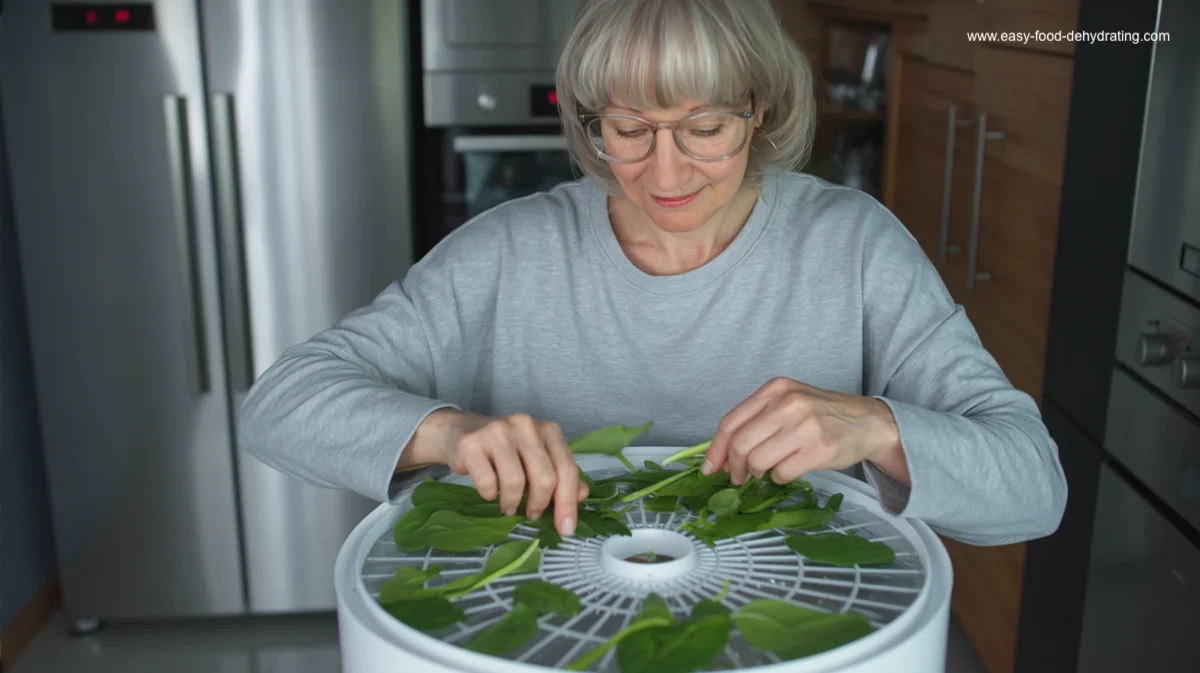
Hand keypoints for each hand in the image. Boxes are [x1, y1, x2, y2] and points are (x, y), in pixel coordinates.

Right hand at [406, 409, 587, 535]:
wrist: (460, 432)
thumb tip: (582, 495)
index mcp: (548, 430)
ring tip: (508, 505)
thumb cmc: (505, 450)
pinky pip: (487, 482)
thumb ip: (561, 475)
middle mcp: (525, 425)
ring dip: (512, 502)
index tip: (566, 528)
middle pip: (544, 477)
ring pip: (515, 482)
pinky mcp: (472, 443)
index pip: (567, 469)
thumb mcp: (536, 458)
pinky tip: (489, 491)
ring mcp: (497, 432)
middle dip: (540, 504)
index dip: (568, 502)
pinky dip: (490, 495)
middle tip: (532, 515)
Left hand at [702, 377, 905, 485]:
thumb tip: (721, 454)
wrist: (868, 422)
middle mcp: (788, 404)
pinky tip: (788, 470)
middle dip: (734, 467)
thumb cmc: (822, 414)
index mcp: (775, 389)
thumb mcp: (788, 402)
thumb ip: (756, 421)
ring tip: (767, 470)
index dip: (715, 449)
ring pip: (758, 461)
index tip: (709, 467)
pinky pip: (781, 474)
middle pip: (740, 444)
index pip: (731, 422)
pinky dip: (779, 478)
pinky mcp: (818, 450)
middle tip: (737, 477)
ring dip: (757, 473)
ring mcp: (804, 426)